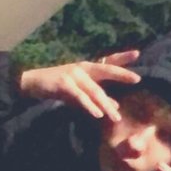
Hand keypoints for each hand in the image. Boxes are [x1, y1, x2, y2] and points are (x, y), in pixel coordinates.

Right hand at [19, 50, 140, 121]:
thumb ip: (96, 97)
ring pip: (94, 90)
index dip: (122, 58)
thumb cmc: (57, 87)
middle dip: (121, 74)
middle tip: (136, 79)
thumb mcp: (79, 91)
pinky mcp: (64, 84)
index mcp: (87, 68)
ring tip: (115, 116)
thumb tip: (115, 105)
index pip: (107, 61)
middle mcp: (82, 68)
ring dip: (105, 104)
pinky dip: (89, 106)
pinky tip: (97, 114)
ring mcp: (73, 75)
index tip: (137, 54)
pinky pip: (80, 97)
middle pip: (105, 70)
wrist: (33, 83)